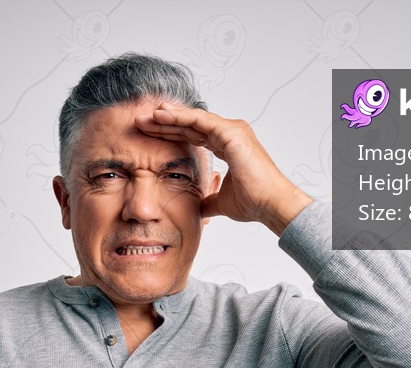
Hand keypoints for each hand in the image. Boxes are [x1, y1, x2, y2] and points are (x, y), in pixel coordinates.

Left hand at [135, 104, 312, 234]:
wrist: (270, 205)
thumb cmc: (253, 203)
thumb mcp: (221, 201)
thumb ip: (209, 199)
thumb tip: (198, 208)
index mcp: (227, 146)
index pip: (193, 135)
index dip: (171, 133)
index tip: (149, 134)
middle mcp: (230, 134)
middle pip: (190, 124)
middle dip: (165, 122)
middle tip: (141, 120)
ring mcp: (232, 131)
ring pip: (193, 118)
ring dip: (169, 116)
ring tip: (147, 115)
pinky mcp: (232, 133)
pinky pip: (200, 120)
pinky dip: (180, 117)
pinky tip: (162, 116)